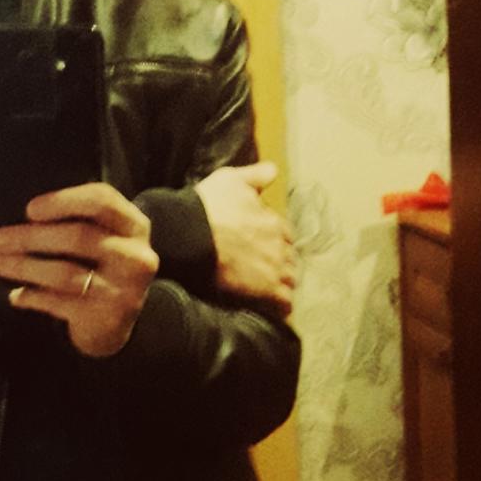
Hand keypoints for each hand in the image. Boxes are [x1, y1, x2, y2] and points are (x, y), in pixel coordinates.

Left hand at [0, 183, 158, 357]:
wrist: (117, 324)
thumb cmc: (101, 269)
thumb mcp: (103, 239)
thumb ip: (77, 221)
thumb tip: (22, 218)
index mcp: (134, 226)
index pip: (103, 201)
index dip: (64, 201)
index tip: (29, 209)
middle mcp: (135, 256)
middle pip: (79, 237)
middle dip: (31, 237)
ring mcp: (124, 289)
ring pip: (65, 273)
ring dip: (23, 266)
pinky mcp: (107, 317)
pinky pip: (60, 302)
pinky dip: (32, 297)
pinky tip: (14, 295)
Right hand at [194, 161, 295, 313]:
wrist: (189, 234)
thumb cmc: (207, 205)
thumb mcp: (231, 180)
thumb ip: (255, 176)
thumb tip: (273, 171)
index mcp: (274, 221)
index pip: (286, 234)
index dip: (276, 240)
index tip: (265, 245)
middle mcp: (279, 245)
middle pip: (289, 258)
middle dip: (281, 262)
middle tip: (266, 268)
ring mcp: (274, 268)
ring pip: (290, 280)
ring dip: (283, 283)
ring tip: (272, 289)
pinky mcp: (265, 290)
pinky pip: (284, 302)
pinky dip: (282, 306)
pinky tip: (277, 309)